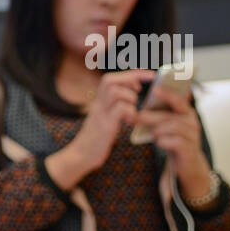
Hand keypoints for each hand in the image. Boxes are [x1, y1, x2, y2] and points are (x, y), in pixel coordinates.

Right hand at [46, 69, 153, 189]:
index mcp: (99, 101)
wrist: (81, 156)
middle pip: (109, 80)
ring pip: (115, 92)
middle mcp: (97, 104)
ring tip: (132, 110)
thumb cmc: (96, 139)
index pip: (111, 78)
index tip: (148, 76)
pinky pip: (119, 109)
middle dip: (130, 79)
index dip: (131, 74)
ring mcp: (100, 114)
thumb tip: (129, 102)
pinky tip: (131, 122)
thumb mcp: (104, 119)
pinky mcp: (104, 126)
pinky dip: (130, 112)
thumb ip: (113, 108)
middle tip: (140, 89)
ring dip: (129, 97)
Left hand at [135, 86, 212, 198]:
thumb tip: (137, 111)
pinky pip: (175, 142)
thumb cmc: (174, 142)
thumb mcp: (167, 127)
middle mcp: (192, 122)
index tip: (155, 89)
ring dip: (157, 130)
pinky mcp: (189, 149)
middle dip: (150, 116)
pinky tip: (159, 142)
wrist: (186, 164)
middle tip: (135, 117)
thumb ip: (159, 117)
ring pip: (172, 127)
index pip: (179, 100)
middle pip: (170, 116)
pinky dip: (164, 141)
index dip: (168, 94)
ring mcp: (192, 136)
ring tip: (151, 133)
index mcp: (187, 113)